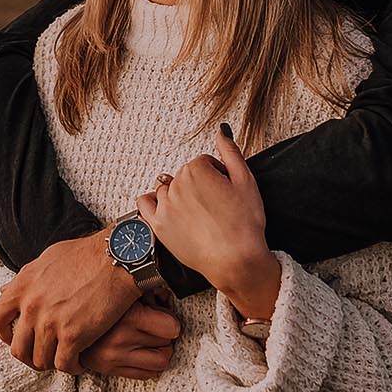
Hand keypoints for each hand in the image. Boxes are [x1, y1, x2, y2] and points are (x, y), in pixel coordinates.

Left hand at [0, 230, 141, 373]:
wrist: (116, 258)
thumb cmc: (86, 255)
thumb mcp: (46, 260)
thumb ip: (24, 279)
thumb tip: (5, 289)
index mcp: (22, 286)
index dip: (4, 334)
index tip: (16, 337)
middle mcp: (31, 306)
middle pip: (17, 348)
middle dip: (29, 356)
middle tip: (43, 355)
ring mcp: (50, 322)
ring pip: (40, 360)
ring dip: (52, 362)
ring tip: (65, 357)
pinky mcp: (73, 335)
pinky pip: (64, 365)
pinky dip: (72, 367)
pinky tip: (80, 361)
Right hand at [77, 297, 182, 378]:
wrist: (67, 316)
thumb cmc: (100, 298)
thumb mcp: (126, 290)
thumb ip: (150, 291)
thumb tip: (166, 296)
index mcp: (127, 316)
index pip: (172, 328)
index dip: (171, 321)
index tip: (164, 318)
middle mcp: (120, 339)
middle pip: (167, 343)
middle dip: (164, 335)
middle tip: (156, 328)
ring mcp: (114, 356)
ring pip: (160, 362)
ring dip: (160, 352)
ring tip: (151, 342)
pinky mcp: (108, 369)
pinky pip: (146, 375)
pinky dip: (150, 365)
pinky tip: (142, 353)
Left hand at [135, 123, 281, 319]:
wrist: (236, 260)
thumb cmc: (244, 224)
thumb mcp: (246, 181)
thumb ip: (231, 152)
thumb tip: (221, 132)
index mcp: (196, 170)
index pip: (203, 163)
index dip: (218, 175)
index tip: (225, 190)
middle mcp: (177, 185)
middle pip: (185, 175)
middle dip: (199, 185)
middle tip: (216, 204)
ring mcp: (165, 206)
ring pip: (168, 189)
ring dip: (180, 195)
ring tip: (198, 213)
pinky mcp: (158, 225)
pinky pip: (144, 204)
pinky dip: (152, 202)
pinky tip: (167, 209)